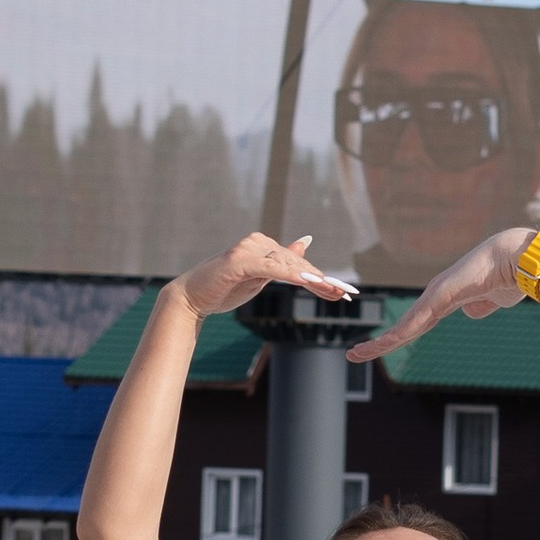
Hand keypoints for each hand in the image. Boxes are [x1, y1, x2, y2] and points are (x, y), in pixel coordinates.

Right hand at [171, 230, 352, 322]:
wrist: (193, 297)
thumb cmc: (224, 288)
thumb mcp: (260, 277)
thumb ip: (282, 263)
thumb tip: (305, 242)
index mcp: (264, 245)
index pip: (299, 263)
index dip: (321, 278)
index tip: (344, 293)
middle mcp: (258, 242)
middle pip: (298, 263)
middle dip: (323, 281)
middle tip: (346, 295)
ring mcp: (249, 249)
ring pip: (289, 265)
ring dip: (314, 280)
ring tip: (334, 292)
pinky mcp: (240, 261)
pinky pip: (271, 268)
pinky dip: (291, 275)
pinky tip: (308, 282)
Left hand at [351, 223, 539, 365]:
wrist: (517, 258)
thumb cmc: (510, 277)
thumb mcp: (493, 302)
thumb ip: (480, 307)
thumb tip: (469, 314)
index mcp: (446, 301)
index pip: (416, 326)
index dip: (398, 339)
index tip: (381, 348)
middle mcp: (435, 296)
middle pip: (402, 327)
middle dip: (378, 343)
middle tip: (353, 354)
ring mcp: (436, 294)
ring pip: (403, 325)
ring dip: (380, 342)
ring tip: (356, 354)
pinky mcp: (442, 293)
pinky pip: (419, 318)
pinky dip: (403, 331)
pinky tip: (388, 342)